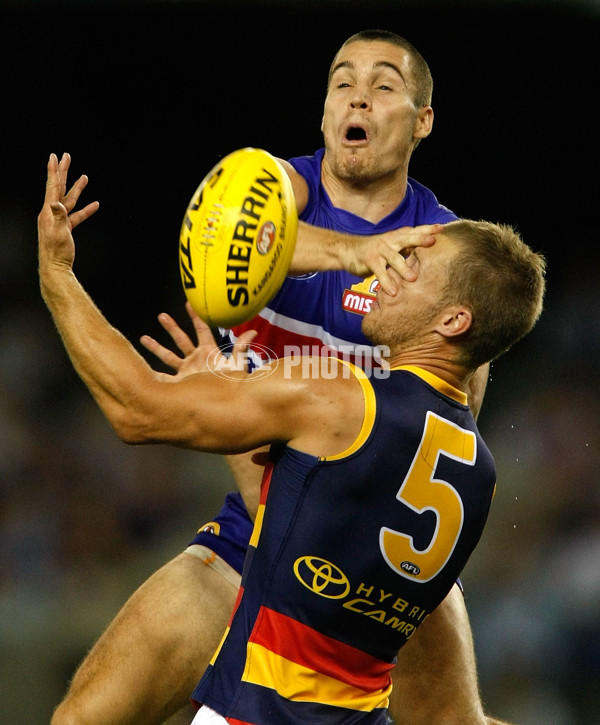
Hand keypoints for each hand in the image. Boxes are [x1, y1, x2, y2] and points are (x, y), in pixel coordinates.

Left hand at [37, 153, 98, 272]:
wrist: (56, 267)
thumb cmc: (56, 251)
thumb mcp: (58, 232)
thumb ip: (58, 217)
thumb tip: (55, 204)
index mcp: (49, 211)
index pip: (52, 186)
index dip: (54, 171)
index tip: (54, 156)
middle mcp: (52, 212)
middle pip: (59, 187)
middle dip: (64, 172)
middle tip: (66, 157)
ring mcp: (59, 220)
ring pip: (70, 199)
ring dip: (77, 188)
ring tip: (84, 177)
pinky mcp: (66, 228)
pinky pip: (77, 215)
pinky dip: (86, 209)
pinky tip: (95, 205)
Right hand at [140, 301, 256, 379]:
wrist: (225, 407)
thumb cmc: (233, 385)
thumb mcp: (237, 366)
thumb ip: (241, 348)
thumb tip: (252, 331)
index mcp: (209, 352)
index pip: (202, 330)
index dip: (196, 317)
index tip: (189, 303)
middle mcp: (196, 360)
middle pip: (181, 339)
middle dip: (171, 328)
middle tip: (161, 316)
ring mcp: (187, 372)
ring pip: (168, 356)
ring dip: (156, 347)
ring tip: (142, 338)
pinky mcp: (180, 385)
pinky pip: (163, 377)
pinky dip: (152, 373)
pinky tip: (140, 369)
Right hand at [343, 224, 442, 294]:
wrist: (349, 250)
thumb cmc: (377, 250)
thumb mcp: (393, 245)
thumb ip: (408, 246)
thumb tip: (429, 248)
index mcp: (398, 236)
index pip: (415, 231)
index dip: (427, 229)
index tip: (441, 228)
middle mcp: (390, 240)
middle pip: (406, 238)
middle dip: (419, 239)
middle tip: (432, 241)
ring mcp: (379, 250)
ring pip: (393, 258)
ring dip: (403, 268)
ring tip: (413, 279)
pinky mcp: (369, 260)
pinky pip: (379, 272)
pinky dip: (385, 282)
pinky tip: (393, 292)